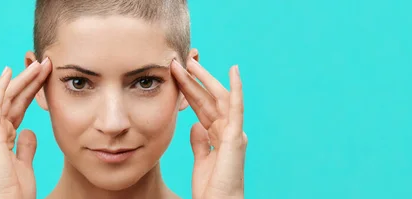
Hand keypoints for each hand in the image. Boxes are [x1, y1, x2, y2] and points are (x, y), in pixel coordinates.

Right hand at [0, 58, 51, 198]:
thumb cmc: (15, 189)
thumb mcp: (25, 163)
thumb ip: (25, 146)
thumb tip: (29, 132)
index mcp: (4, 137)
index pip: (19, 106)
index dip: (32, 91)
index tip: (45, 77)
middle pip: (15, 98)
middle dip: (30, 80)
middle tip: (45, 63)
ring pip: (8, 97)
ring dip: (24, 79)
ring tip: (38, 63)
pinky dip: (2, 87)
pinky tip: (9, 72)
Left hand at [171, 58, 246, 198]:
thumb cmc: (212, 187)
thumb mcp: (201, 160)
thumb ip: (199, 141)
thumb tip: (195, 125)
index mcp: (218, 135)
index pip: (202, 106)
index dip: (189, 90)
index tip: (176, 75)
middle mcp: (228, 130)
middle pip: (209, 98)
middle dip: (195, 80)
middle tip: (181, 61)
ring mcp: (234, 132)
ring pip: (219, 98)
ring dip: (205, 79)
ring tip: (192, 62)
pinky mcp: (236, 136)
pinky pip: (236, 108)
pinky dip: (236, 88)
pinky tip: (233, 71)